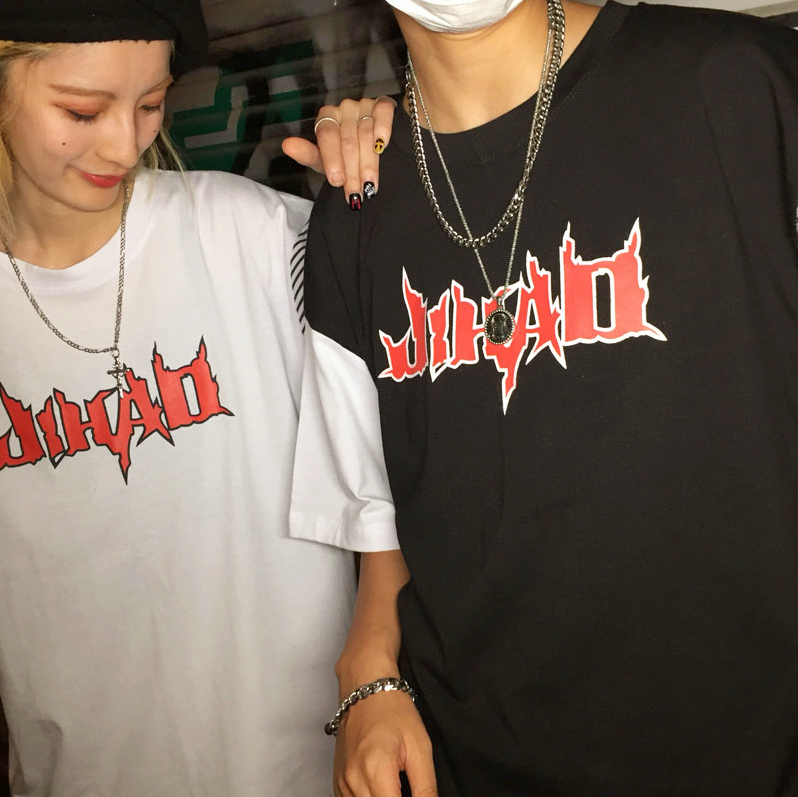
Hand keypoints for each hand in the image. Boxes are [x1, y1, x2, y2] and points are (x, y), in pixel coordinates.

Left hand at [282, 96, 396, 207]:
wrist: (369, 150)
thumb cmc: (343, 156)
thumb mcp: (325, 160)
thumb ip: (308, 154)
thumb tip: (287, 146)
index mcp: (326, 118)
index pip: (327, 136)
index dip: (332, 159)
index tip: (337, 181)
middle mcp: (344, 108)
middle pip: (348, 140)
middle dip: (352, 171)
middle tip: (355, 193)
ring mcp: (364, 105)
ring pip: (366, 133)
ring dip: (368, 163)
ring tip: (369, 186)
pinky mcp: (383, 105)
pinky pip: (383, 113)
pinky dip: (383, 129)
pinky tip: (382, 147)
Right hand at [334, 690, 437, 796]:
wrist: (366, 687)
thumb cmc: (393, 710)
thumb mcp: (420, 747)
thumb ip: (426, 789)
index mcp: (376, 770)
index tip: (416, 794)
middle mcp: (353, 780)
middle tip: (409, 787)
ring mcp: (342, 783)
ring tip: (397, 785)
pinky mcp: (338, 783)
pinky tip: (384, 787)